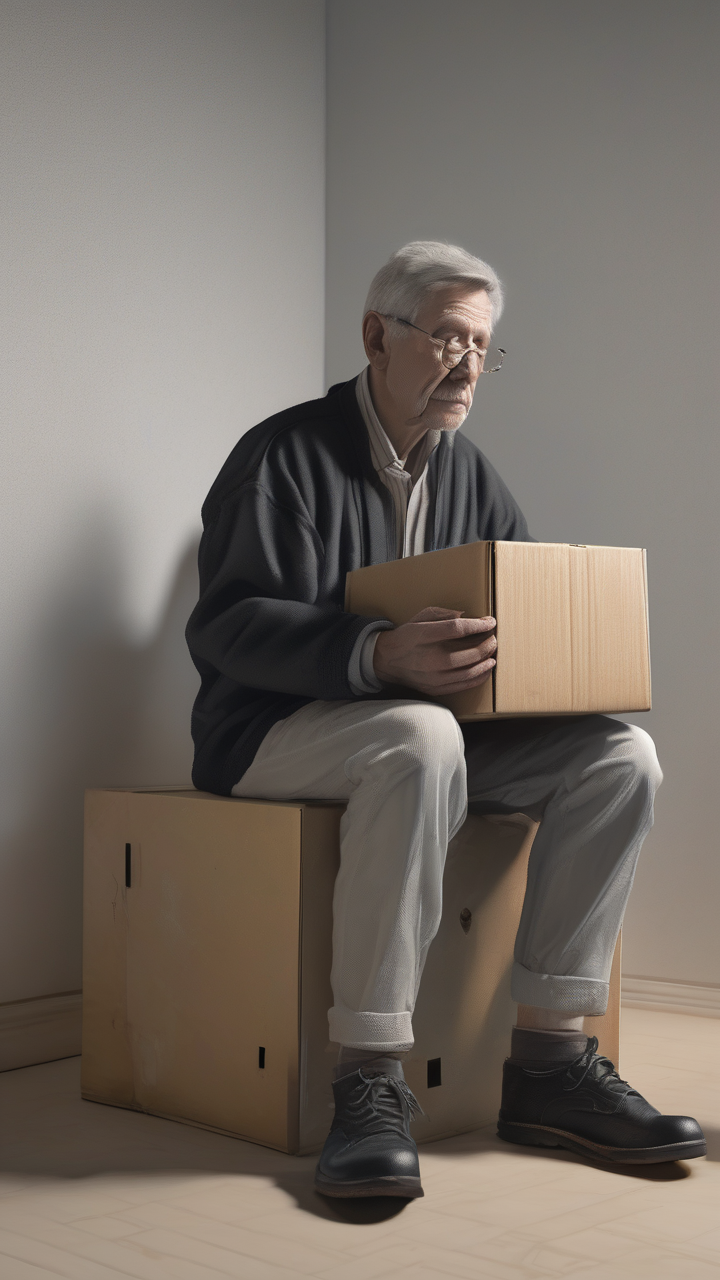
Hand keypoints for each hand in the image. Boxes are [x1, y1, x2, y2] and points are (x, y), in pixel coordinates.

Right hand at [373, 606, 496, 695]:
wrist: (388, 660)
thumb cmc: (408, 636)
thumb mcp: (421, 617)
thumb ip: (443, 614)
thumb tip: (466, 616)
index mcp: (423, 636)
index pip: (457, 629)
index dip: (478, 625)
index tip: (490, 622)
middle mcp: (428, 658)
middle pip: (467, 654)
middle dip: (486, 645)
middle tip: (493, 639)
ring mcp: (432, 676)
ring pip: (468, 672)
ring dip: (486, 662)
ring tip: (492, 654)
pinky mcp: (435, 688)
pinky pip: (463, 685)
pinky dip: (479, 677)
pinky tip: (486, 669)